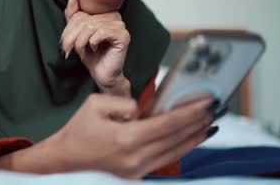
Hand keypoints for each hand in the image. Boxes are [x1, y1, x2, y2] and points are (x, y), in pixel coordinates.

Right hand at [0, 94, 213, 178]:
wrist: (64, 162)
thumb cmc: (78, 131)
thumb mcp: (97, 104)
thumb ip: (126, 102)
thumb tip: (144, 110)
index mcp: (126, 138)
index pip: (168, 124)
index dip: (190, 112)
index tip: (207, 103)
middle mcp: (136, 158)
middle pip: (177, 139)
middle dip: (198, 123)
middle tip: (216, 109)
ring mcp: (137, 171)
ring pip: (175, 152)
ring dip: (195, 137)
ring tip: (209, 124)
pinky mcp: (136, 176)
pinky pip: (165, 159)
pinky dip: (180, 147)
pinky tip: (189, 138)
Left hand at [61, 0, 130, 95]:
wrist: (103, 75)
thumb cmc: (92, 56)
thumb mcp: (78, 35)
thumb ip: (74, 15)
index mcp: (104, 13)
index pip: (80, 13)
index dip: (68, 29)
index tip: (64, 44)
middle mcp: (114, 16)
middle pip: (84, 20)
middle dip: (71, 37)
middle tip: (67, 51)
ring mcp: (120, 25)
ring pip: (90, 26)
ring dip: (81, 42)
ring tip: (83, 51)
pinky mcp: (123, 35)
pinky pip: (101, 32)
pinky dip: (92, 43)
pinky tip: (95, 49)